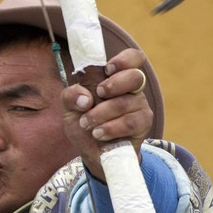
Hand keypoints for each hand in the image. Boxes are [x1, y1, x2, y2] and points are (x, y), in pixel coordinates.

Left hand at [61, 48, 152, 180]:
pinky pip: (131, 122)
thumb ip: (70, 96)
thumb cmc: (84, 124)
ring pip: (127, 102)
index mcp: (115, 77)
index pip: (133, 58)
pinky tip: (99, 134)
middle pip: (135, 76)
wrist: (93, 154)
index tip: (108, 69)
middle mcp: (131, 88)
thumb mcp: (69, 108)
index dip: (124, 59)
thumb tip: (85, 98)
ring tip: (88, 124)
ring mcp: (139, 105)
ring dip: (103, 113)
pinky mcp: (143, 124)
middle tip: (98, 94)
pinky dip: (111, 128)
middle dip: (114, 84)